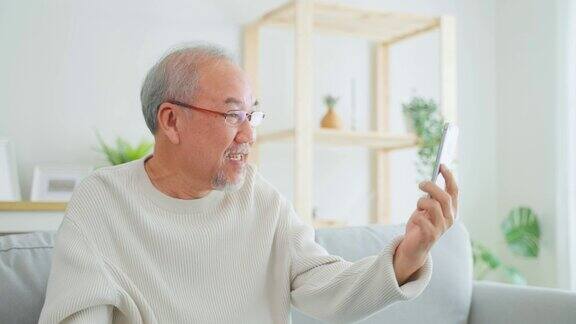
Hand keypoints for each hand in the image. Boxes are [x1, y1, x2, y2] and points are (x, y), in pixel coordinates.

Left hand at [393, 164, 458, 284]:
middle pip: (445, 197)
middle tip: (420, 184)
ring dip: (422, 202)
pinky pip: (423, 220)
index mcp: (451, 210)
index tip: (441, 164)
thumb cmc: (419, 225)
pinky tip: (415, 219)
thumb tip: (429, 183)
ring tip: (417, 206)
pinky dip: (417, 216)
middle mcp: (450, 218)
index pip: (454, 190)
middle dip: (431, 187)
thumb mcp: (425, 208)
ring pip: (434, 206)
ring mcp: (442, 228)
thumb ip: (430, 197)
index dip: (449, 176)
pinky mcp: (431, 236)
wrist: (413, 247)